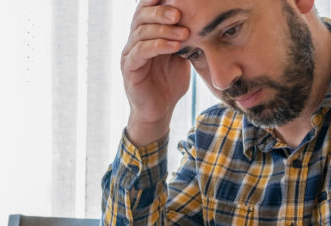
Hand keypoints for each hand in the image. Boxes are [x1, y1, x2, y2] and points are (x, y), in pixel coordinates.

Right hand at [122, 0, 190, 145]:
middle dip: (161, 12)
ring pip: (141, 32)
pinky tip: (174, 46)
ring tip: (183, 33)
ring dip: (163, 30)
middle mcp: (134, 40)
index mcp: (146, 34)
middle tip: (179, 13)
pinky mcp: (129, 68)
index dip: (157, 1)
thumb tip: (201, 19)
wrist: (160, 110)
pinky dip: (158, 46)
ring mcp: (130, 54)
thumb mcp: (181, 55)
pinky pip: (141, 51)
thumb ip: (184, 37)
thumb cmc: (170, 82)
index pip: (147, 9)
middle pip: (141, 15)